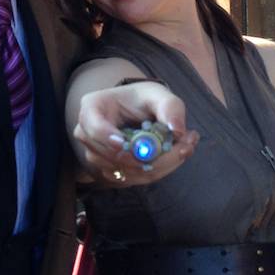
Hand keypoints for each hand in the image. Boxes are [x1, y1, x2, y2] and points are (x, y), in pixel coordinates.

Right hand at [74, 80, 198, 185]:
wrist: (137, 109)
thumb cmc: (143, 99)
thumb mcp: (159, 95)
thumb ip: (170, 108)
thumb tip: (177, 131)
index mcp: (92, 107)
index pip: (95, 128)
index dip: (108, 138)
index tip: (126, 143)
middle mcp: (87, 133)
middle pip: (113, 155)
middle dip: (152, 156)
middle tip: (186, 145)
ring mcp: (95, 154)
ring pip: (126, 171)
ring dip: (160, 165)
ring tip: (186, 147)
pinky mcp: (108, 171)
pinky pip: (132, 179)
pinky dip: (156, 172)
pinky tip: (173, 157)